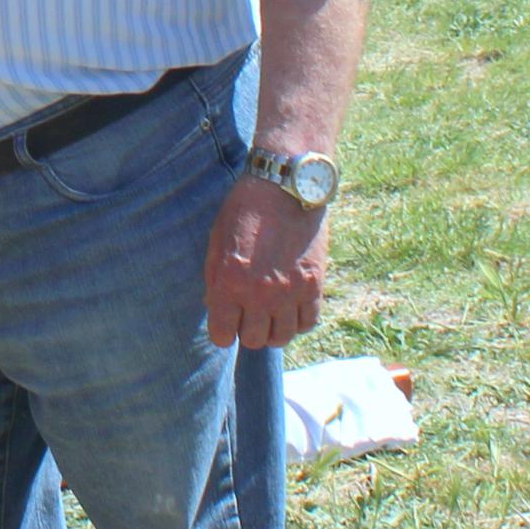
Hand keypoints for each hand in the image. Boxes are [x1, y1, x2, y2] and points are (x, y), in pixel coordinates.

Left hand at [202, 176, 329, 351]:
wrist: (284, 187)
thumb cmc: (244, 210)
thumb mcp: (216, 243)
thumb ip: (215, 281)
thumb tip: (217, 310)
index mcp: (228, 283)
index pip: (222, 335)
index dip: (222, 331)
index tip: (226, 323)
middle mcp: (259, 294)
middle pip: (253, 340)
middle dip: (247, 330)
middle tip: (248, 314)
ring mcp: (289, 292)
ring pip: (281, 337)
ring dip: (273, 329)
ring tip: (270, 313)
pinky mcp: (314, 285)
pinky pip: (307, 323)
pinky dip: (298, 321)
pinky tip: (291, 307)